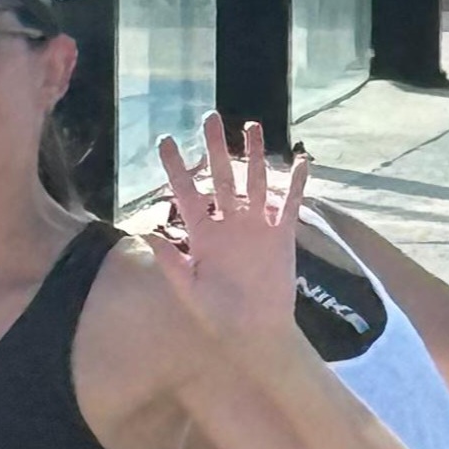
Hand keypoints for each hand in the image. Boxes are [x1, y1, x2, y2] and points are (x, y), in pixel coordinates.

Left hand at [145, 114, 307, 352]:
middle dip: (214, 148)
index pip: (186, 193)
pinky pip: (289, 203)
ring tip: (251, 126)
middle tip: (209, 117)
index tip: (166, 141)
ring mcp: (256, 226)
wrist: (253, 330)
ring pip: (254, 181)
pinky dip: (296, 183)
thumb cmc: (217, 315)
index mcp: (203, 234)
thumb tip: (148, 232)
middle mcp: (228, 224)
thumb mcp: (188, 290)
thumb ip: (170, 261)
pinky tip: (301, 161)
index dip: (175, 168)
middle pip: (220, 177)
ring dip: (254, 155)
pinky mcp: (281, 234)